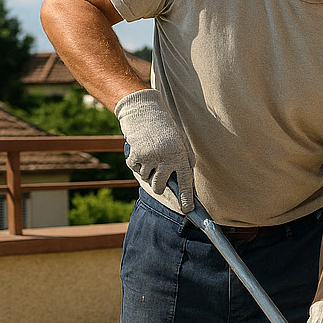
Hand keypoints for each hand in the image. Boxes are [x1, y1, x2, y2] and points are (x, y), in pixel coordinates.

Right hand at [115, 88, 194, 211]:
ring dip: (146, 171)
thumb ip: (182, 162)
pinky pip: (135, 169)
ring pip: (146, 178)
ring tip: (150, 156)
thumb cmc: (166, 131)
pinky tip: (141, 152)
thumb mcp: (180, 144)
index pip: (185, 183)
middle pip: (159, 187)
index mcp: (180, 157)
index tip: (187, 209)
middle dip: (158, 187)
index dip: (186, 198)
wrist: (146, 112)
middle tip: (158, 181)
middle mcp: (166, 160)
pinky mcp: (137, 155)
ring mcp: (150, 159)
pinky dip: (137, 164)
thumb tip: (182, 184)